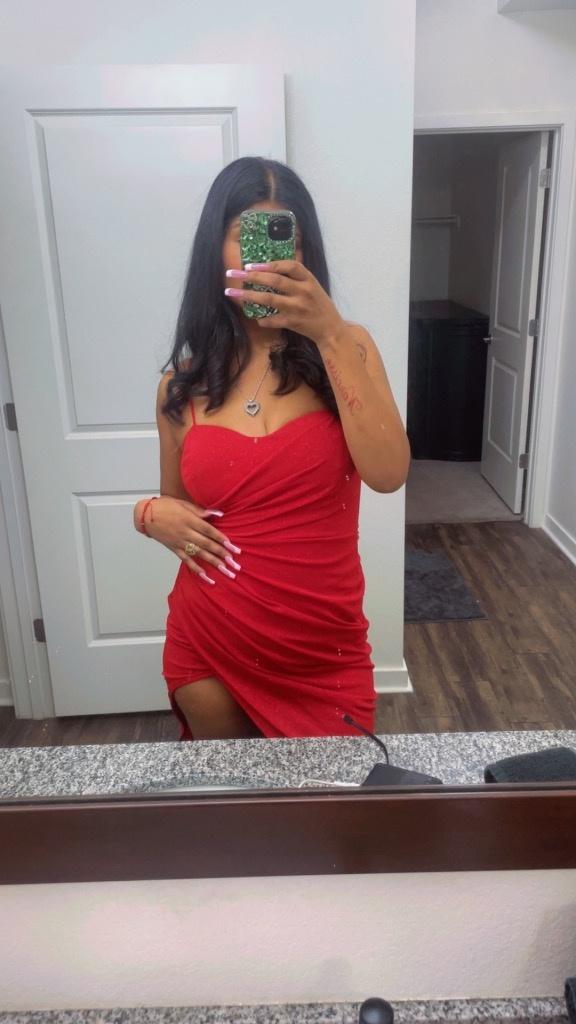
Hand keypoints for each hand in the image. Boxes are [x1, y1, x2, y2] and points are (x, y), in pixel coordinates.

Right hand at [136, 497, 241, 583]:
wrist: (145, 515)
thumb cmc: (166, 506)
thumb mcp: (184, 504)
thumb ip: (201, 511)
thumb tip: (218, 513)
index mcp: (190, 520)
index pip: (210, 531)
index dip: (222, 539)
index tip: (233, 547)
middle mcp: (186, 532)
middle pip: (207, 545)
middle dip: (222, 554)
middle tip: (234, 563)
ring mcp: (180, 542)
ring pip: (200, 554)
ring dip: (214, 563)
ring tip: (226, 571)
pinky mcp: (174, 549)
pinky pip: (187, 560)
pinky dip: (196, 569)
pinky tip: (206, 576)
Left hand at [224, 259, 345, 348]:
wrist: (330, 329)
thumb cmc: (318, 305)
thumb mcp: (312, 286)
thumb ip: (295, 278)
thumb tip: (268, 269)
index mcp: (308, 279)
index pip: (289, 266)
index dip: (269, 264)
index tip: (251, 265)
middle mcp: (303, 292)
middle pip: (275, 281)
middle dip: (252, 276)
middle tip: (234, 274)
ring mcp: (297, 308)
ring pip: (269, 299)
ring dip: (249, 295)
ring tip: (232, 292)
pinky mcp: (293, 322)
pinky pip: (272, 320)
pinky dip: (262, 319)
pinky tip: (256, 318)